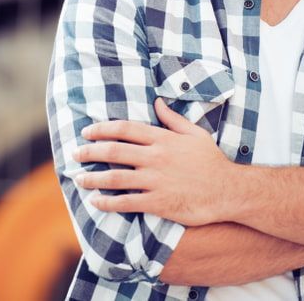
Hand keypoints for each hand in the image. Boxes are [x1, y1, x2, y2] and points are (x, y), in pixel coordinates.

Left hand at [72, 98, 234, 225]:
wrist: (228, 190)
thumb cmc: (212, 161)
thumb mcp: (195, 133)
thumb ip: (173, 118)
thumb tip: (157, 102)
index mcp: (163, 138)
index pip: (125, 129)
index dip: (101, 129)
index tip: (86, 132)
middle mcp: (156, 157)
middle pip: (114, 151)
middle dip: (90, 151)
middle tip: (75, 154)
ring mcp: (156, 180)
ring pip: (115, 177)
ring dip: (93, 177)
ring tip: (79, 178)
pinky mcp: (159, 202)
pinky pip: (127, 202)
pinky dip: (108, 203)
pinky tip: (96, 202)